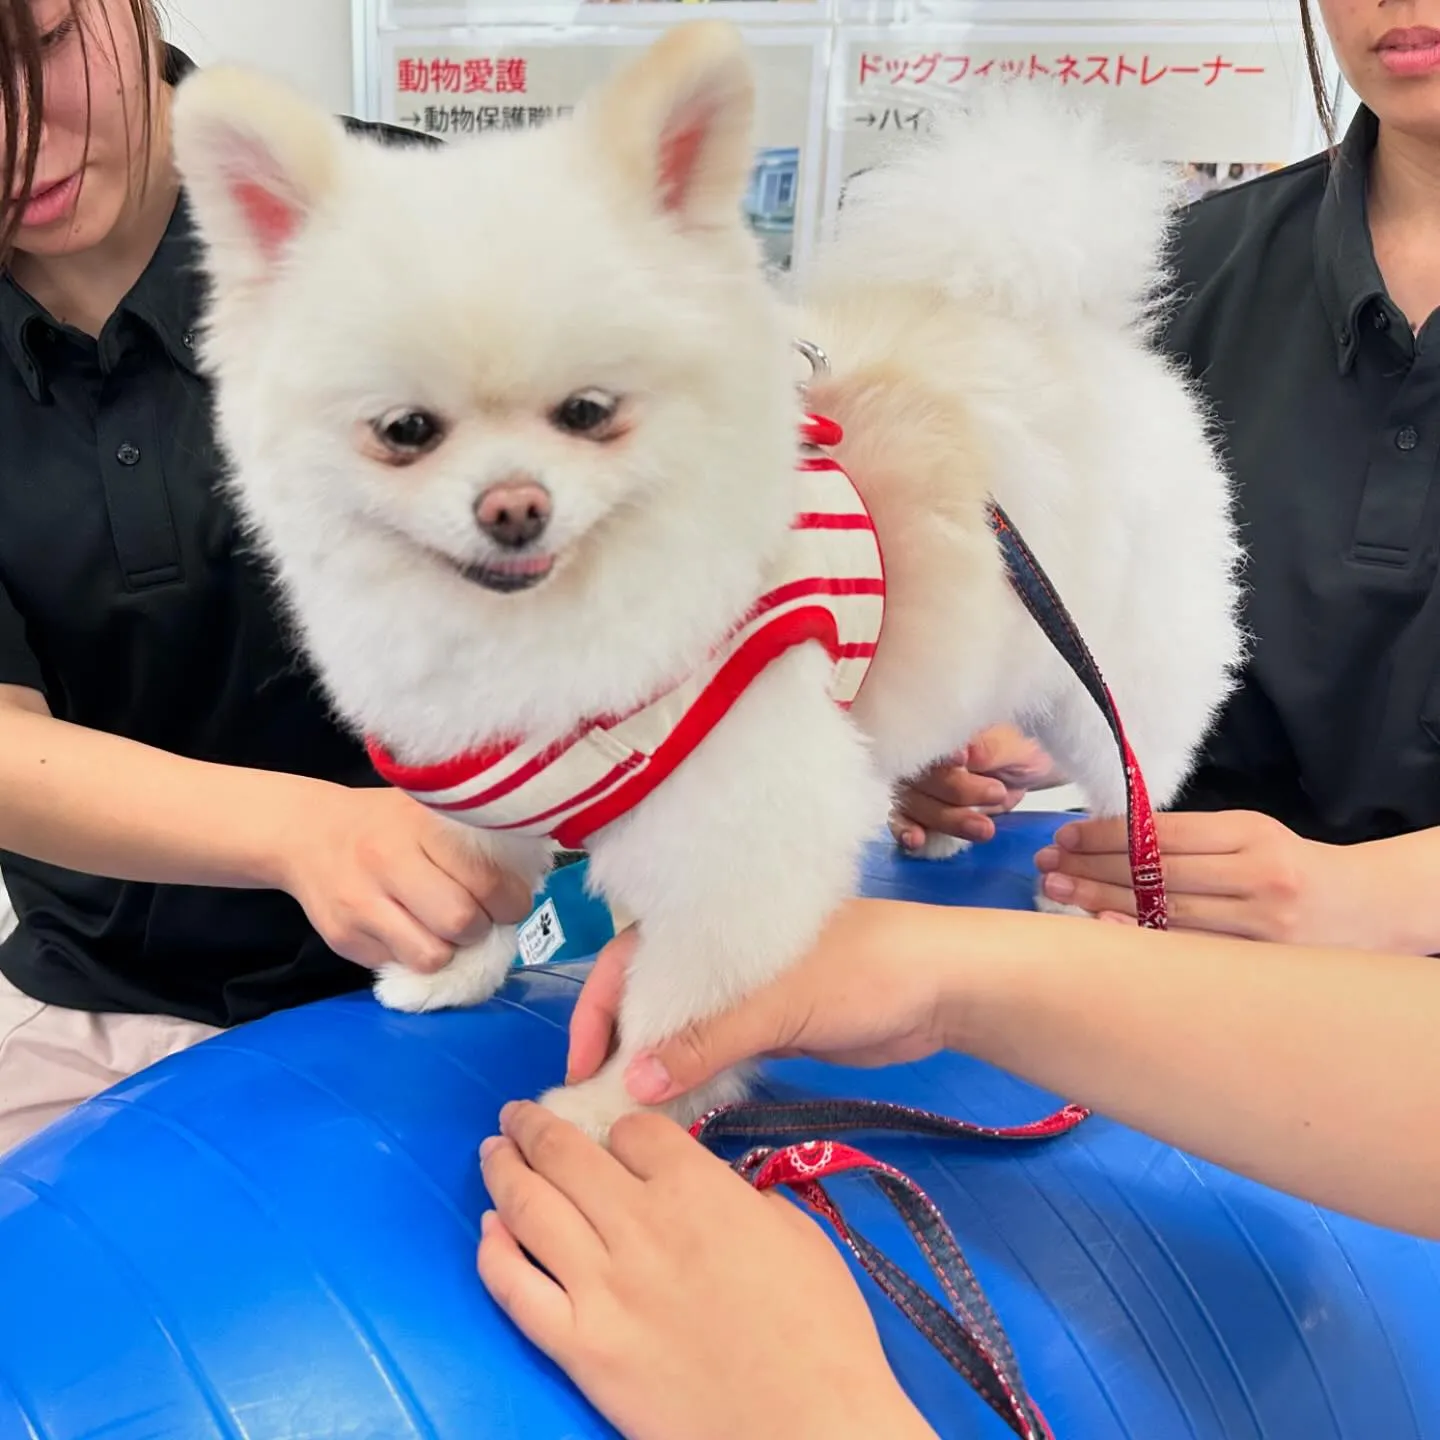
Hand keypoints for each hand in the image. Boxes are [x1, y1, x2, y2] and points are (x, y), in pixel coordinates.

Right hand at [276, 784, 533, 972]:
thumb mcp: (428, 812)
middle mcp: (386, 861)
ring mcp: (360, 903)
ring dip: (451, 952)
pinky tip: (412, 933)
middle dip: (483, 929)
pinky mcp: (342, 938)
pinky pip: (398, 967)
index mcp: (418, 824)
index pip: (484, 878)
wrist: (306, 832)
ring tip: (447, 931)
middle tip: (482, 919)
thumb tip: (525, 882)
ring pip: (431, 956)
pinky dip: (414, 958)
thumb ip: (472, 842)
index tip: (511, 900)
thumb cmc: (387, 824)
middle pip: (459, 923)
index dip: (509, 900)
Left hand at [477, 1101, 933, 1439]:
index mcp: (695, 1189)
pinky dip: (494, 1252)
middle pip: (565, 1154)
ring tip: (493, 1151)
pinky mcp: (579, 1346)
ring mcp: (600, 1287)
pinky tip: (489, 1230)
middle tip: (516, 1114)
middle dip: (534, 1125)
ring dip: (504, 1170)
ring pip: (530, 1208)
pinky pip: (516, 1289)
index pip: (634, 1130)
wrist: (807, 1425)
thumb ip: (740, 1194)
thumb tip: (710, 1185)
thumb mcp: (796, 1230)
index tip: (617, 1137)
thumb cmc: (821, 1329)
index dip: (623, 1128)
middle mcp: (637, 1225)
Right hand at [567, 901, 953, 1100]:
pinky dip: (693, 1077)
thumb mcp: (778, 1003)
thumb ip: (705, 1042)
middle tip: (596, 1100)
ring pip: (682, 1029)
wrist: (944, 986)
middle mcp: (719, 956)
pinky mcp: (773, 1025)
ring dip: (655, 1066)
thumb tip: (630, 1085)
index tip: (580, 1067)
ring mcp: (747, 993)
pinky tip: (675, 1111)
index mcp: (711, 926)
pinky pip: (716, 1051)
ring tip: (626, 1115)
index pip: (627, 961)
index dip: (597, 1010)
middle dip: (619, 1044)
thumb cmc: (861, 971)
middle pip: (649, 998)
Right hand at [891, 725, 1057, 848]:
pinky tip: (916, 840)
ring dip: (946, 818)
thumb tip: (964, 751)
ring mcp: (912, 784)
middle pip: (920, 774)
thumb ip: (990, 749)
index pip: (931, 739)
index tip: (963, 760)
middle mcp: (918, 754)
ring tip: (985, 829)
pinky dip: (904, 830)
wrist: (1020, 777)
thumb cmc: (1016, 755)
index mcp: (942, 729)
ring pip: (913, 801)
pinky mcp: (912, 812)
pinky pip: (898, 820)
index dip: (943, 753)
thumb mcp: (1016, 749)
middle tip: (996, 794)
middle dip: (957, 791)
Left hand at [1036, 809, 1365, 944]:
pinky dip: (1139, 942)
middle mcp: (1256, 877)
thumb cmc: (1292, 867)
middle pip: (1155, 874)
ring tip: (1058, 892)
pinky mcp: (1259, 964)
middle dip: (1092, 868)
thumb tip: (1109, 840)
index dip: (1107, 835)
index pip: (1162, 834)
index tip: (1065, 836)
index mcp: (1250, 833)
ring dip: (1103, 903)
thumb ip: (1191, 839)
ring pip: (1164, 915)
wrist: (1368, 910)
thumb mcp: (1250, 835)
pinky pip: (1185, 953)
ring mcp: (1260, 927)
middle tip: (1046, 866)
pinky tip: (1100, 932)